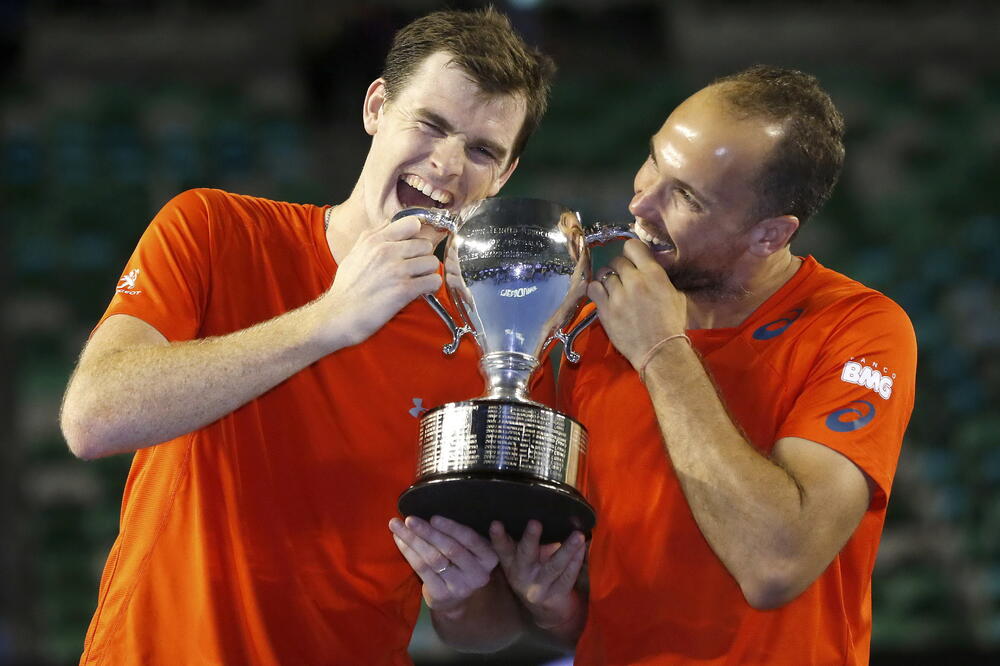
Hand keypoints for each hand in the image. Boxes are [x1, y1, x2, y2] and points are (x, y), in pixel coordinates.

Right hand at [324, 216, 441, 345]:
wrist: (338, 314)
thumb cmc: (346, 287)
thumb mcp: (354, 253)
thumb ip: (372, 236)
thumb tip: (389, 223)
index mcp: (374, 241)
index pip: (412, 223)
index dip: (416, 236)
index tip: (413, 248)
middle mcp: (386, 252)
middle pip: (426, 245)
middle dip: (423, 257)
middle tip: (416, 269)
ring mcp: (396, 270)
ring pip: (432, 262)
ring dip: (428, 273)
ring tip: (418, 280)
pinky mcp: (404, 290)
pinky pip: (433, 281)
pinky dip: (431, 287)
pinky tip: (421, 291)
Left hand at [389, 515, 498, 615]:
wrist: (455, 600)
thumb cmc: (461, 563)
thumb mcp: (471, 549)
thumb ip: (463, 533)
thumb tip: (440, 504)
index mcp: (489, 557)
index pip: (471, 540)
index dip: (452, 528)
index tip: (433, 517)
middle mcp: (478, 574)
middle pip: (450, 549)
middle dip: (427, 532)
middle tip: (409, 519)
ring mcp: (460, 587)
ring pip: (433, 559)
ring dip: (413, 540)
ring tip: (397, 525)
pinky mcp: (441, 594)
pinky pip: (421, 569)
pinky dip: (408, 552)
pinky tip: (399, 540)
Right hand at [490, 520, 585, 630]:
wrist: (550, 614)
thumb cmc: (537, 575)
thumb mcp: (525, 561)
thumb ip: (527, 543)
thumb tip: (540, 510)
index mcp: (511, 564)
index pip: (502, 549)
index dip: (498, 537)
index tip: (495, 523)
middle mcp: (522, 576)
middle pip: (525, 555)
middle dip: (530, 539)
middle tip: (535, 523)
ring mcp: (539, 588)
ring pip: (553, 566)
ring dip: (566, 549)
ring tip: (577, 535)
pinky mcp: (556, 596)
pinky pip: (568, 576)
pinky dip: (576, 561)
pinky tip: (583, 548)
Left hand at [589, 239, 686, 367]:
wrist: (660, 351)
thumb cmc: (672, 324)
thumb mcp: (675, 295)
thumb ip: (660, 279)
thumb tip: (649, 269)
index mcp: (654, 274)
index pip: (632, 246)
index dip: (630, 252)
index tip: (631, 261)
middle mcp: (635, 280)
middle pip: (617, 260)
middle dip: (620, 269)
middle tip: (623, 280)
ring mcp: (618, 295)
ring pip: (604, 273)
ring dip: (607, 279)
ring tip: (612, 289)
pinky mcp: (605, 309)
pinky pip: (593, 288)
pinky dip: (596, 289)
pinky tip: (602, 295)